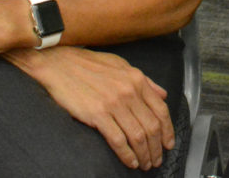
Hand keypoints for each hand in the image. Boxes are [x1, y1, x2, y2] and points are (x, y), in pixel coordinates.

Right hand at [7, 45, 173, 170]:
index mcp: (137, 79)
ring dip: (144, 154)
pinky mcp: (97, 114)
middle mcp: (129, 91)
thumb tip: (163, 94)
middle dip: (157, 147)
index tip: (168, 143)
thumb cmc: (89, 65)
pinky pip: (118, 140)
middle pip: (152, 126)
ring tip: (145, 164)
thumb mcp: (122, 66)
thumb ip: (145, 81)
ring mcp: (114, 103)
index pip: (161, 109)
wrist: (60, 64)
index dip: (168, 130)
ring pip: (138, 135)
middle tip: (156, 160)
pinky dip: (127, 154)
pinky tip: (130, 162)